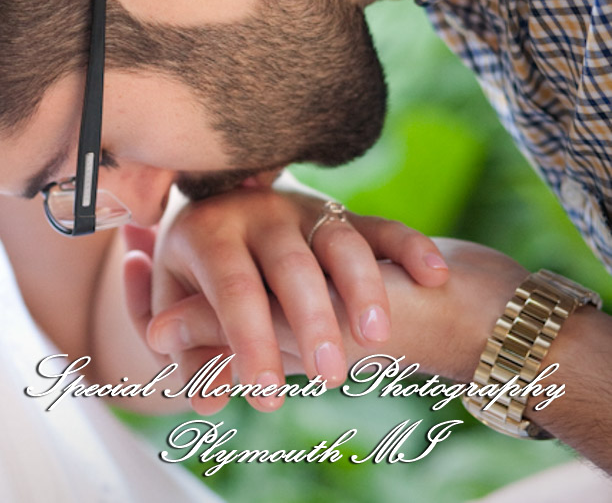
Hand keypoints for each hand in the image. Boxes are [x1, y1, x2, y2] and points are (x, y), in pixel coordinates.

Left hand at [126, 184, 449, 413]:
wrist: (222, 209)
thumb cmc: (198, 273)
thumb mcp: (179, 304)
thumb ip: (193, 353)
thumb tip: (206, 402)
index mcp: (207, 234)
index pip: (231, 292)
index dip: (249, 345)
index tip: (269, 398)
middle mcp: (257, 213)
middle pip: (289, 265)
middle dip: (312, 322)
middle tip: (330, 378)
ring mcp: (304, 209)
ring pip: (340, 242)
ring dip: (362, 289)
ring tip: (376, 339)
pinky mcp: (345, 214)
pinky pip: (383, 227)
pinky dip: (409, 247)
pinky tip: (433, 276)